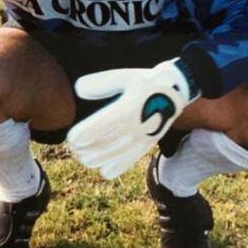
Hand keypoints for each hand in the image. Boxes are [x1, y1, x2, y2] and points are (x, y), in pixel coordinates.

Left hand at [66, 59, 198, 179]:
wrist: (175, 91)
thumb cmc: (144, 82)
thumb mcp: (123, 76)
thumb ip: (100, 83)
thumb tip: (78, 89)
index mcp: (127, 108)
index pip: (101, 125)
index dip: (85, 134)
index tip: (72, 139)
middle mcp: (135, 125)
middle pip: (106, 142)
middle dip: (87, 149)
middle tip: (73, 149)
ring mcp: (142, 137)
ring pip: (116, 154)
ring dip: (98, 159)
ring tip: (83, 159)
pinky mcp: (148, 144)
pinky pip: (132, 159)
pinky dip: (118, 167)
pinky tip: (104, 172)